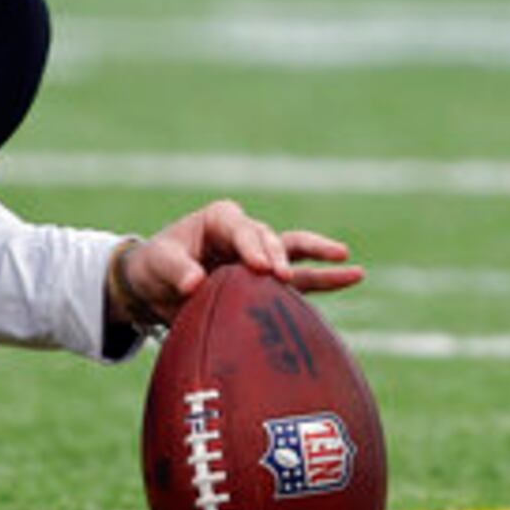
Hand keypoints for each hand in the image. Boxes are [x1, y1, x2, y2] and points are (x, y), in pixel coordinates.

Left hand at [107, 198, 362, 330]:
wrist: (156, 289)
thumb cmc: (155, 267)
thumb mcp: (158, 263)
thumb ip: (175, 270)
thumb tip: (194, 284)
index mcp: (220, 220)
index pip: (240, 228)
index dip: (251, 247)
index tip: (258, 268)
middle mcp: (246, 234)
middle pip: (270, 239)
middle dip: (277, 256)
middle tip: (279, 276)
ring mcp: (261, 257)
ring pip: (294, 252)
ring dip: (319, 255)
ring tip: (346, 257)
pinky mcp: (268, 282)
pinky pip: (301, 279)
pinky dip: (326, 278)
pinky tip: (354, 275)